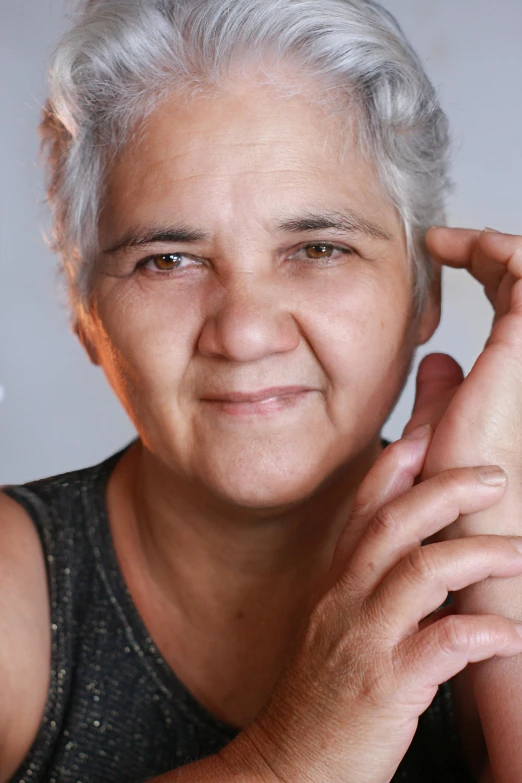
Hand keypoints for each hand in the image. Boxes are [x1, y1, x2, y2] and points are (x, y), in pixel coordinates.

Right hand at [222, 431, 521, 782]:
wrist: (290, 766)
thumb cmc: (324, 695)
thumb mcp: (339, 627)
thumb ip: (370, 586)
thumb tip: (420, 555)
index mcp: (337, 584)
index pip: (363, 509)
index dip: (394, 467)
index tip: (427, 435)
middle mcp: (346, 601)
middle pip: (393, 523)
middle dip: (447, 490)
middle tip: (495, 477)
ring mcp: (363, 641)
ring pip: (421, 573)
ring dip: (478, 555)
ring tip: (521, 551)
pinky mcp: (386, 688)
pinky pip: (442, 645)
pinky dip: (482, 631)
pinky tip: (510, 633)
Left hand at [418, 228, 521, 480]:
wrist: (462, 503)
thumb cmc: (453, 473)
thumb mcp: (442, 417)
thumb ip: (442, 387)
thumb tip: (437, 361)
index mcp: (516, 361)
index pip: (511, 291)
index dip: (481, 261)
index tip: (436, 251)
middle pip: (521, 274)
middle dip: (484, 247)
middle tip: (438, 242)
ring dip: (489, 243)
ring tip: (443, 242)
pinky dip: (495, 247)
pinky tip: (455, 249)